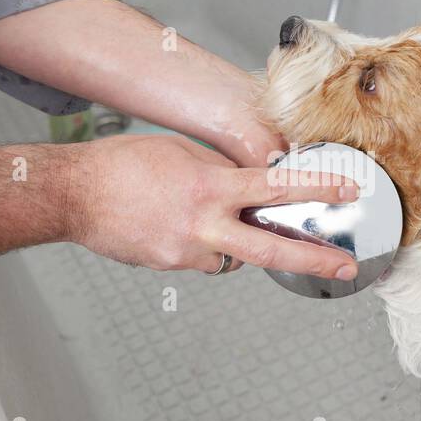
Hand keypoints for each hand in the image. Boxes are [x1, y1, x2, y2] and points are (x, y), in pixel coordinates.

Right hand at [66, 134, 358, 277]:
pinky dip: (202, 246)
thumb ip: (219, 172)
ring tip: (202, 218)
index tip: (347, 192)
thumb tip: (246, 185)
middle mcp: (203, 224)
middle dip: (313, 258)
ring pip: (232, 257)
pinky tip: (176, 226)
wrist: (73, 194)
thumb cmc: (120, 165)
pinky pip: (202, 259)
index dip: (316, 189)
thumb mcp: (180, 153)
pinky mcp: (169, 266)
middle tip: (344, 267)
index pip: (275, 188)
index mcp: (209, 187)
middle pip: (271, 248)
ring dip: (234, 243)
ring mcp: (186, 251)